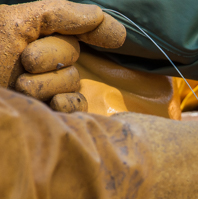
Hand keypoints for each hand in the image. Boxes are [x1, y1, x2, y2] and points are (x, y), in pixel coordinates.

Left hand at [0, 0, 124, 111]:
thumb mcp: (11, 24)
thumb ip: (57, 14)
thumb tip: (99, 14)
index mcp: (30, 34)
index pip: (76, 27)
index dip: (97, 30)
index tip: (116, 37)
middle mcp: (41, 60)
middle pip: (72, 54)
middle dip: (51, 56)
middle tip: (25, 62)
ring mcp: (46, 89)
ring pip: (73, 81)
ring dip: (48, 84)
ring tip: (20, 88)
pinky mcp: (50, 115)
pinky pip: (77, 106)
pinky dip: (67, 104)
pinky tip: (49, 105)